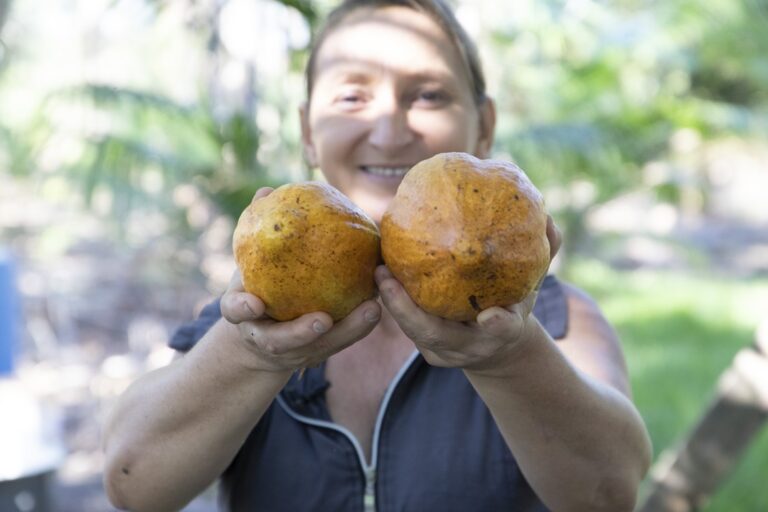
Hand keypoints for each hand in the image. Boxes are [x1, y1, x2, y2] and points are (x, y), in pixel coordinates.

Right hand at [219, 187, 381, 372]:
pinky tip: (380, 306)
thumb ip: (257, 232)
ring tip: (371, 310)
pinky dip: (359, 326)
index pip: (236, 312)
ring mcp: (294, 350)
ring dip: (347, 331)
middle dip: (302, 333)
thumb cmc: (256, 286)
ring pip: (320, 348)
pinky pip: (341, 341)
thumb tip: (266, 191)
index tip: (254, 304)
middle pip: (282, 343)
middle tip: (322, 320)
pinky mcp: (319, 351)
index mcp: (243, 313)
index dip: (242, 309)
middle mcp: (266, 338)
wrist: (260, 334)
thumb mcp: (251, 263)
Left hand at [376, 216, 561, 372]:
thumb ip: (543, 254)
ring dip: (393, 304)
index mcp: (502, 335)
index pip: (502, 332)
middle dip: (409, 313)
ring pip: (414, 333)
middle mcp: (469, 349)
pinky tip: (379, 265)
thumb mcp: (533, 283)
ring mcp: (443, 351)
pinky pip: (405, 323)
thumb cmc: (514, 303)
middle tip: (387, 278)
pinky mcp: (425, 346)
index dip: (499, 325)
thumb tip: (549, 220)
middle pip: (437, 337)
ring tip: (378, 269)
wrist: (496, 343)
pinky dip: (392, 297)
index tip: (492, 316)